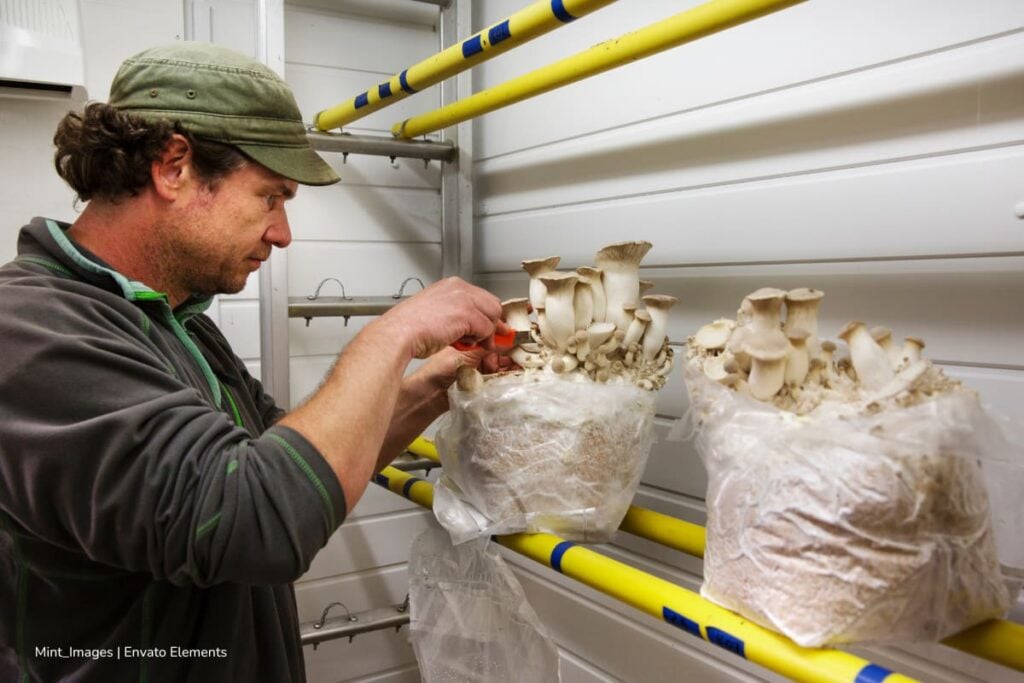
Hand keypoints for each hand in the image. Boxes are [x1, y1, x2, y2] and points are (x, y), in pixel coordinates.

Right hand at [378, 277, 505, 359]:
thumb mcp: (437, 315)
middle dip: (491, 325)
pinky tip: (462, 344)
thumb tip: (477, 329)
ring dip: (484, 335)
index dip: (487, 316)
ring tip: (466, 342)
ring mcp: (464, 299)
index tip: (487, 330)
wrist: (398, 334)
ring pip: (492, 317)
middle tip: (483, 340)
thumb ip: (459, 317)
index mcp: (451, 285)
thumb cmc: (408, 329)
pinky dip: (479, 341)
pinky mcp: (466, 313)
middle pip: (492, 305)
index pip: (482, 298)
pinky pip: (487, 330)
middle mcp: (459, 288)